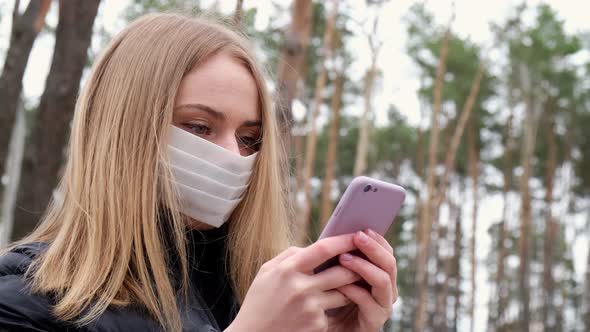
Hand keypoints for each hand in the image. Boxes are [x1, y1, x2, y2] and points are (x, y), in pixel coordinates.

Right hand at [226, 234, 361, 331]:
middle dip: (356, 266)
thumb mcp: (267, 272)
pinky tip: (318, 311)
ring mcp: (310, 308)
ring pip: (343, 293)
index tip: (356, 235)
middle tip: (363, 261)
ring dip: (346, 289)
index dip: (343, 241)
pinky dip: (330, 310)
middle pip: (342, 272)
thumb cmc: (259, 301)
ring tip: (343, 286)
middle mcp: (300, 288)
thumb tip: (316, 246)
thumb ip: (290, 256)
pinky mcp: (316, 325)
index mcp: (287, 270)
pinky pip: (332, 312)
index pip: (323, 249)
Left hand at [328, 230, 397, 331]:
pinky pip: (369, 303)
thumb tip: (336, 229)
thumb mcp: (332, 273)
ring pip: (383, 281)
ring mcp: (382, 305)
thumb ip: (339, 256)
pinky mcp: (374, 321)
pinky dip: (354, 291)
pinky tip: (340, 285)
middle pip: (389, 263)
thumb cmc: (326, 297)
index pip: (386, 252)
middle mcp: (386, 289)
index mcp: (379, 273)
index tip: (363, 228)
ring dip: (364, 267)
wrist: (319, 328)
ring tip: (344, 258)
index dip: (377, 239)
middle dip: (373, 249)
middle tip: (357, 237)